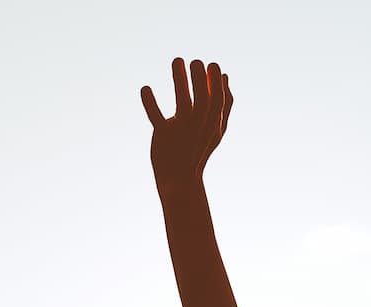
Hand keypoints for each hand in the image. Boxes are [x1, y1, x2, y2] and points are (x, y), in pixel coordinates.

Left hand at [141, 57, 232, 188]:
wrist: (181, 181)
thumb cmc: (198, 150)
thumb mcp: (217, 129)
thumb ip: (224, 105)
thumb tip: (225, 76)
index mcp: (213, 125)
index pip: (218, 100)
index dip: (215, 81)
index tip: (210, 65)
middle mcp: (199, 128)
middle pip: (203, 100)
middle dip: (200, 78)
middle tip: (195, 61)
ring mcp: (181, 133)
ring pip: (183, 104)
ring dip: (180, 80)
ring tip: (177, 60)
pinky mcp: (163, 137)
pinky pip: (156, 118)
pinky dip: (150, 103)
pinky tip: (145, 88)